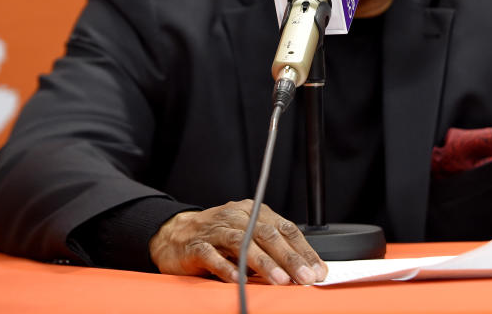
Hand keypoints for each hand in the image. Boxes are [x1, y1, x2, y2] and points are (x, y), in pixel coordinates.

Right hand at [148, 200, 327, 284]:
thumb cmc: (217, 237)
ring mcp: (215, 230)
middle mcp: (236, 217)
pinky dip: (227, 268)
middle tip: (305, 277)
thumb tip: (303, 270)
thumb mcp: (247, 237)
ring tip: (281, 280)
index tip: (317, 269)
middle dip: (290, 258)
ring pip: (243, 243)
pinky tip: (240, 279)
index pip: (285, 228)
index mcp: (253, 212)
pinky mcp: (196, 245)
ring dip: (264, 263)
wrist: (174, 235)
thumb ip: (271, 250)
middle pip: (268, 235)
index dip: (303, 249)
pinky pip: (213, 256)